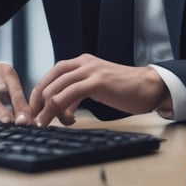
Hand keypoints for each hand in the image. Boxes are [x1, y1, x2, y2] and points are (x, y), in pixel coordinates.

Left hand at [29, 53, 170, 126]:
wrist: (149, 86)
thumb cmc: (125, 90)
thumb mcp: (97, 85)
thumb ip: (78, 91)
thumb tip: (60, 108)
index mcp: (82, 61)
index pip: (51, 74)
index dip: (39, 93)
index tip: (36, 111)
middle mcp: (83, 62)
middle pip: (49, 82)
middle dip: (38, 104)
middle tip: (37, 121)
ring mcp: (90, 71)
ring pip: (56, 90)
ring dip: (47, 110)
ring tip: (46, 124)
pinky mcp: (97, 82)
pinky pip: (69, 95)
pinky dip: (60, 110)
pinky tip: (67, 121)